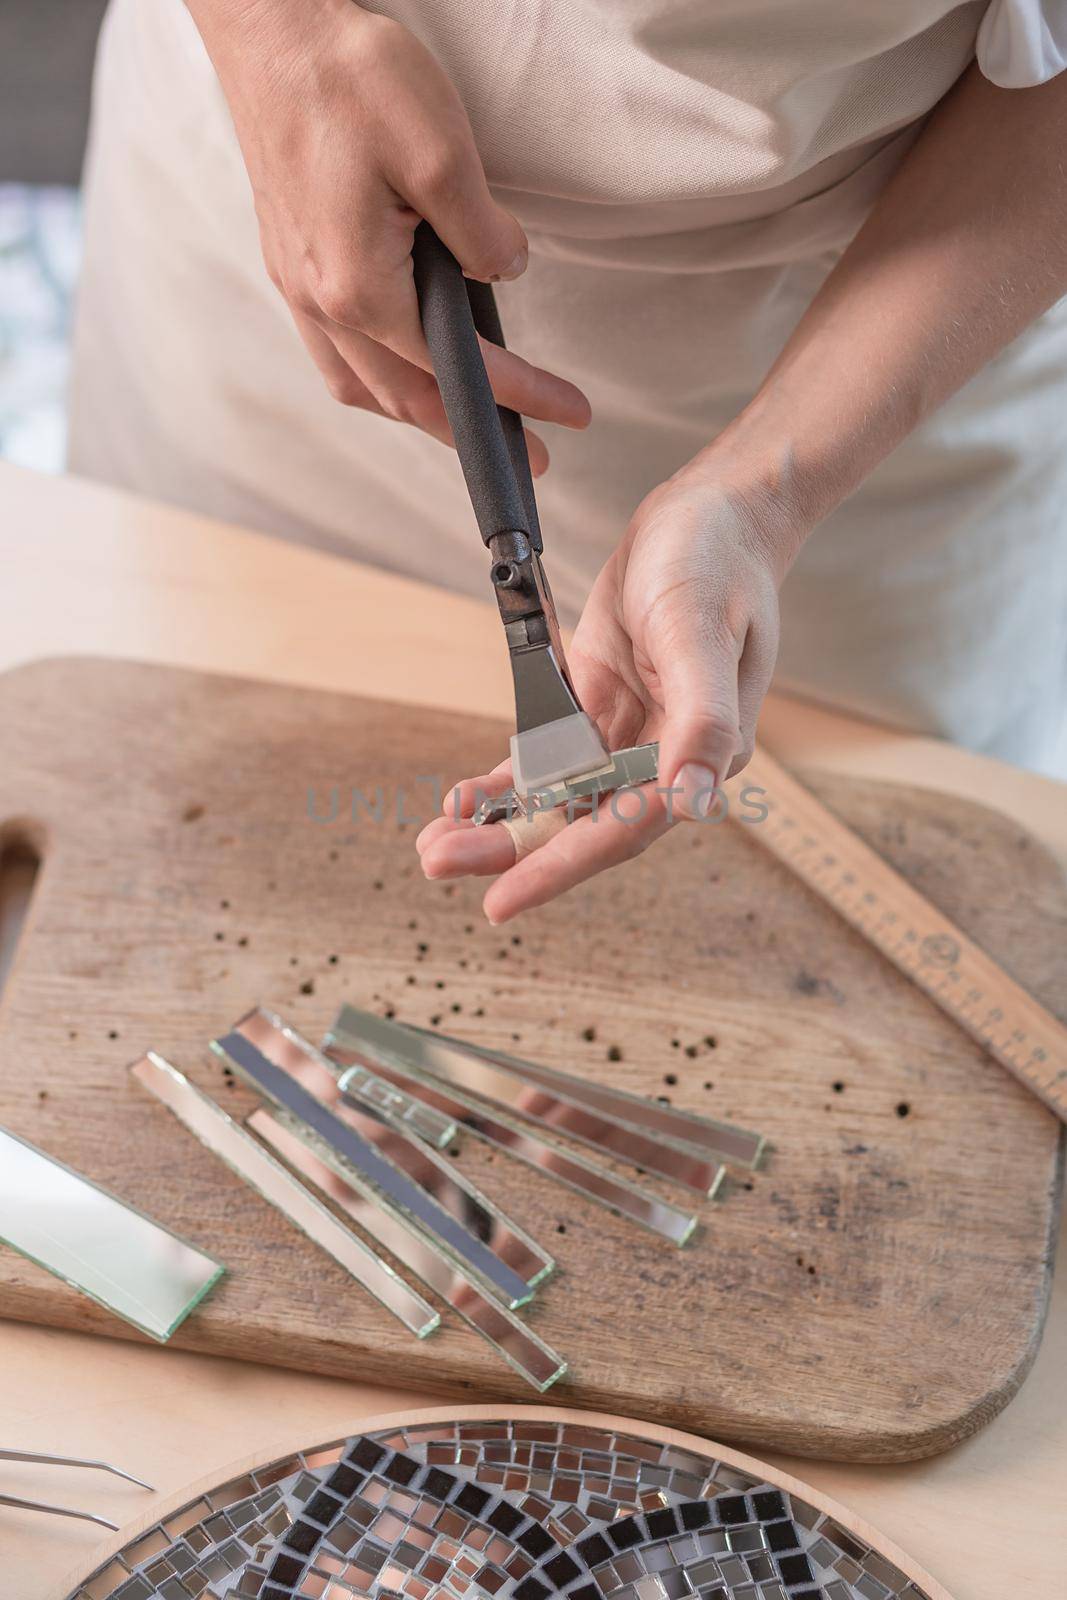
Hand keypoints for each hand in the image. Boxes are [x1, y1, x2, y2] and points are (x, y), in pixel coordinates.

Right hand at [189, 0, 589, 469]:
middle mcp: (321, 303)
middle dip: (472, 433)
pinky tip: (405, 375)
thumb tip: (503, 275)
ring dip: (420, 416)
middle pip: (405, 400)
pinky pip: (336, 355)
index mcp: (360, 288)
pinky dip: (378, 383)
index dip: (521, 395)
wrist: (271, 32)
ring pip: (364, 387)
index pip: (456, 367)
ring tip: (471, 424)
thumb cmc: (349, 79)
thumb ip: (481, 232)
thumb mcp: (441, 150)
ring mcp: (298, 287)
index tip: (570, 414)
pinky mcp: (290, 265)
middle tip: (531, 456)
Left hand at [416, 453, 803, 919]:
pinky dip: (507, 780)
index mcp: (701, 752)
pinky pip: (549, 756)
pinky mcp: (599, 703)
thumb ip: (702, 719)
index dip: (561, 867)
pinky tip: (464, 799)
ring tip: (436, 844)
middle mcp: (665, 755)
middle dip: (511, 850)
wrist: (713, 512)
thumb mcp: (702, 633)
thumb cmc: (719, 564)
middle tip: (440, 865)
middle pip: (581, 822)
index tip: (503, 900)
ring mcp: (629, 732)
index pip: (625, 827)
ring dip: (500, 822)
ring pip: (559, 797)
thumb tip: (694, 800)